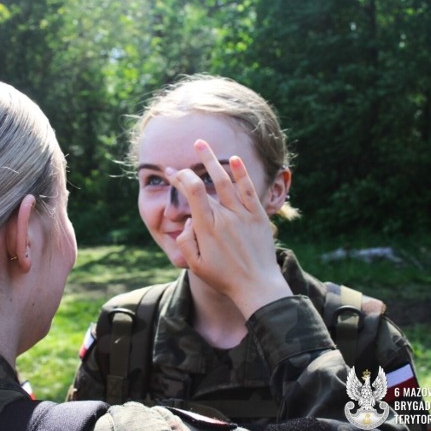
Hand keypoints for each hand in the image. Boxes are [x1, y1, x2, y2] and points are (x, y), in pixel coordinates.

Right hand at [165, 139, 292, 317]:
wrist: (257, 286)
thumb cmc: (224, 277)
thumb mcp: (195, 265)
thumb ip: (185, 241)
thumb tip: (186, 220)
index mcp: (207, 227)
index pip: (191, 192)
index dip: (180, 177)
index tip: (172, 172)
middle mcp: (224, 216)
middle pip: (205, 183)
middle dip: (191, 168)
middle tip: (184, 156)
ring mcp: (243, 214)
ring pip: (225, 180)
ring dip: (212, 160)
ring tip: (202, 144)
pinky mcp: (258, 216)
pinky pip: (249, 189)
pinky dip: (241, 172)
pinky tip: (233, 158)